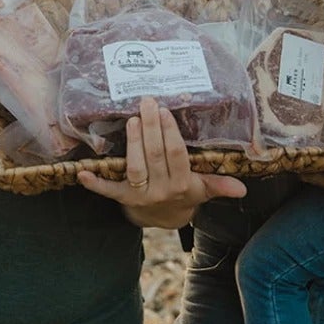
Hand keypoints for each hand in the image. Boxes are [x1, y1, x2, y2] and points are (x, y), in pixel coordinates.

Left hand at [78, 96, 245, 226]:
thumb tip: (242, 190)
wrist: (164, 219)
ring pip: (135, 168)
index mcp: (182, 185)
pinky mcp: (122, 198)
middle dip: (151, 129)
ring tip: (132, 120)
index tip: (167, 112)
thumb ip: (220, 185)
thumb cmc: (185, 193)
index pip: (177, 156)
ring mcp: (140, 195)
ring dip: (132, 144)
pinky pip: (108, 191)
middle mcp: (161, 190)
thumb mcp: (203, 188)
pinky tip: (82, 172)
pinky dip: (95, 183)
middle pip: (155, 157)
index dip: (171, 135)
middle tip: (147, 103)